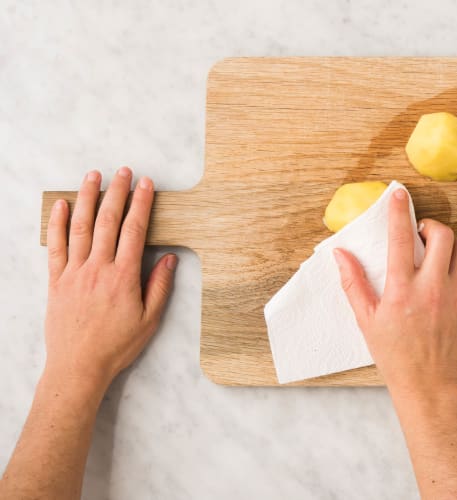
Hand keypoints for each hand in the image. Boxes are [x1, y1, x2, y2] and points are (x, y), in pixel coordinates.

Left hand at [44, 167, 176, 393]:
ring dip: (87, 198)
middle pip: (107, 221)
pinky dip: (57, 223)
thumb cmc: (116, 346)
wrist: (78, 366)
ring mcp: (74, 273)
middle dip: (116, 192)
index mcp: (123, 277)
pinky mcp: (56, 281)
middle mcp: (97, 269)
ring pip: (80, 227)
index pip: (134, 230)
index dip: (141, 203)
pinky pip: (55, 246)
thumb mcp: (149, 319)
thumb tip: (168, 258)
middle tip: (123, 171)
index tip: (146, 184)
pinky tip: (61, 205)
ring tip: (92, 176)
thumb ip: (159, 286)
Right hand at [333, 188, 456, 396]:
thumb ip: (353, 283)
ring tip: (435, 250)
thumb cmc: (393, 354)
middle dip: (429, 225)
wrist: (426, 383)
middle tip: (419, 234)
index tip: (397, 194)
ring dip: (449, 241)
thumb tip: (341, 254)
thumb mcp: (365, 319)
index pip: (400, 238)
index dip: (398, 211)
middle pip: (441, 235)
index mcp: (401, 290)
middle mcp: (431, 288)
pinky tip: (455, 265)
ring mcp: (455, 295)